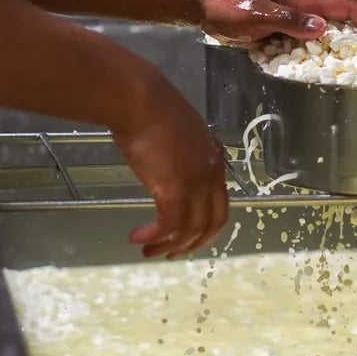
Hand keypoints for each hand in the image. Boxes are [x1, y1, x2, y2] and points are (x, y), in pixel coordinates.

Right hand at [113, 71, 229, 258]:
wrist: (140, 101)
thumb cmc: (150, 110)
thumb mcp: (176, 134)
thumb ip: (180, 154)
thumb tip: (166, 167)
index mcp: (214, 159)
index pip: (219, 203)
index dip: (205, 225)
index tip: (187, 236)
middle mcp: (211, 174)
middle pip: (211, 222)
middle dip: (192, 243)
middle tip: (171, 254)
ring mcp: (195, 183)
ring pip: (190, 229)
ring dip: (169, 246)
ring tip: (148, 252)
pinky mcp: (174, 190)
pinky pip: (168, 225)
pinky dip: (154, 236)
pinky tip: (137, 238)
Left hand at [198, 0, 356, 45]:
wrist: (204, 3)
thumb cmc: (227, 7)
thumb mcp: (254, 14)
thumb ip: (286, 20)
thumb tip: (323, 28)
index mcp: (302, 0)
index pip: (346, 6)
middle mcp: (305, 7)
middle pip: (349, 11)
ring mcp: (297, 16)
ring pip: (337, 22)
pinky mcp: (288, 28)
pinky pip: (320, 34)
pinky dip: (338, 42)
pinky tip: (342, 56)